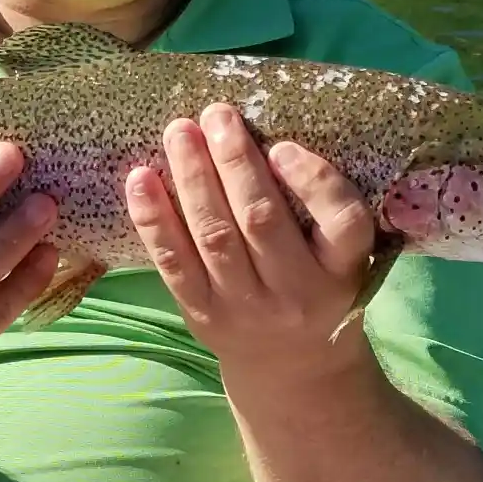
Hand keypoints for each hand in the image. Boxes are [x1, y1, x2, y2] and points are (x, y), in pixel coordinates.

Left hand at [125, 104, 373, 367]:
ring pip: (213, 235)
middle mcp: (297, 291)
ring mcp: (245, 306)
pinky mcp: (202, 312)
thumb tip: (262, 131)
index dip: (313, 180)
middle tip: (217, 114)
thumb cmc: (319, 288)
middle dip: (234, 162)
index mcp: (343, 269)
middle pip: (261, 220)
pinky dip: (153, 218)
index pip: (342, 221)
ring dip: (191, 177)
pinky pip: (173, 262)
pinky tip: (139, 178)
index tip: (282, 145)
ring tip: (179, 131)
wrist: (294, 367)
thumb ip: (320, 208)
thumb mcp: (343, 257)